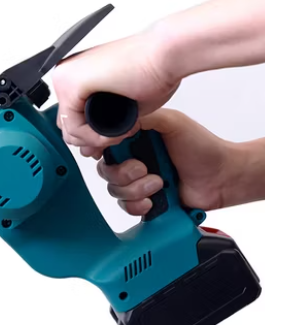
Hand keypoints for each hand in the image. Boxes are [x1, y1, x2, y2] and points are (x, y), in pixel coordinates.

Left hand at [52, 29, 178, 156]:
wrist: (167, 53)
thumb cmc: (152, 70)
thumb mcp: (119, 104)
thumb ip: (101, 122)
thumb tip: (89, 148)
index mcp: (75, 74)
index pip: (69, 118)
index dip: (90, 136)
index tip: (113, 137)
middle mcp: (66, 73)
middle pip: (66, 124)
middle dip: (92, 139)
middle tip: (118, 136)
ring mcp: (65, 77)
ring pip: (69, 129)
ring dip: (97, 140)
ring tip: (123, 131)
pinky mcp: (71, 83)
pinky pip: (74, 127)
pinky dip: (97, 137)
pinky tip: (119, 130)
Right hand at [97, 108, 253, 215]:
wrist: (222, 177)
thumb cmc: (202, 147)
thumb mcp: (171, 122)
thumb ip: (142, 117)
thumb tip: (115, 125)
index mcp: (134, 137)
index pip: (104, 144)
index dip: (102, 150)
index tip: (110, 152)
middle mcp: (133, 158)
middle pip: (105, 170)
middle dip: (123, 173)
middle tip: (144, 168)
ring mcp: (138, 180)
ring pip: (114, 190)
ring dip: (135, 189)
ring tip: (158, 183)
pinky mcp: (145, 199)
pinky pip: (126, 207)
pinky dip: (137, 205)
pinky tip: (152, 200)